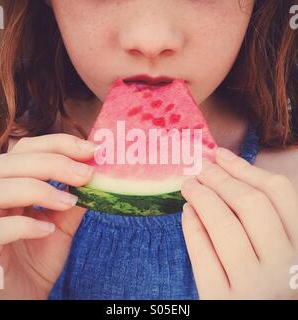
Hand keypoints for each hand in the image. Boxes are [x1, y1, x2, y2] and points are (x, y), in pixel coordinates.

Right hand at [0, 134, 95, 298]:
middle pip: (13, 161)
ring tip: (70, 202)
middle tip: (87, 173)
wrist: (19, 297)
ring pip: (2, 185)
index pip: (27, 150)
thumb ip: (71, 202)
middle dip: (54, 162)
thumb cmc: (35, 262)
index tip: (92, 149)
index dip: (59, 143)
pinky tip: (45, 231)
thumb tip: (97, 178)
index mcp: (10, 186)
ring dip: (41, 189)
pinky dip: (24, 225)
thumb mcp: (59, 228)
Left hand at [181, 147, 297, 299]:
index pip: (279, 193)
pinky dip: (192, 229)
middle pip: (251, 204)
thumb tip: (228, 171)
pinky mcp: (222, 302)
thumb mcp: (286, 250)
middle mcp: (287, 268)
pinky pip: (203, 257)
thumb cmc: (273, 283)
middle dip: (220, 179)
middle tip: (200, 169)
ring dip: (202, 197)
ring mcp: (256, 288)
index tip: (220, 154)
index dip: (245, 168)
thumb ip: (270, 220)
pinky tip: (186, 213)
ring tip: (188, 185)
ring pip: (225, 226)